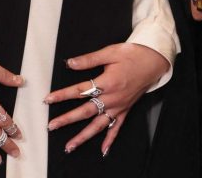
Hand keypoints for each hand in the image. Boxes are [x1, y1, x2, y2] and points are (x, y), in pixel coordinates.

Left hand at [45, 43, 169, 156]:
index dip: (63, 95)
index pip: (80, 90)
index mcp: (108, 82)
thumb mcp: (111, 52)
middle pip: (86, 111)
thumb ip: (90, 59)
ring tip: (70, 145)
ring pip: (98, 124)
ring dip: (83, 136)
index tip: (49, 99)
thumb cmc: (133, 55)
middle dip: (67, 119)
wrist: (153, 61)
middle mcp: (112, 97)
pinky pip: (116, 127)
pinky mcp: (125, 109)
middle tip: (52, 126)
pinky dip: (110, 139)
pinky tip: (103, 149)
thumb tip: (71, 63)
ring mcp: (119, 106)